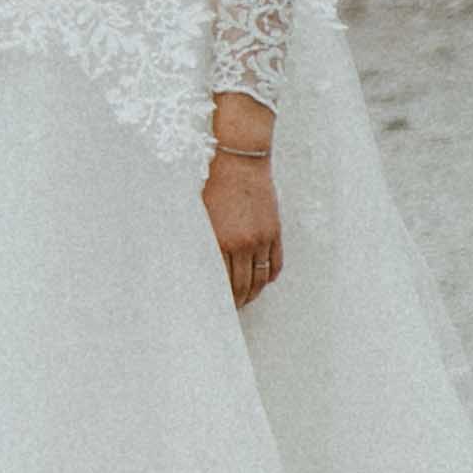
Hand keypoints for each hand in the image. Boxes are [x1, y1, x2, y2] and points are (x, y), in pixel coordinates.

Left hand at [202, 97, 280, 306]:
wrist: (239, 160)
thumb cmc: (211, 184)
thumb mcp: (199, 213)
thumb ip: (201, 240)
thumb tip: (196, 264)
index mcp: (219, 241)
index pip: (221, 282)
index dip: (219, 299)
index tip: (214, 309)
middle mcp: (242, 243)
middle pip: (242, 286)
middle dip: (236, 302)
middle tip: (229, 311)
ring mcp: (261, 239)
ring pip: (260, 279)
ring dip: (253, 293)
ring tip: (245, 301)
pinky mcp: (274, 231)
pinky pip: (275, 263)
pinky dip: (269, 276)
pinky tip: (261, 282)